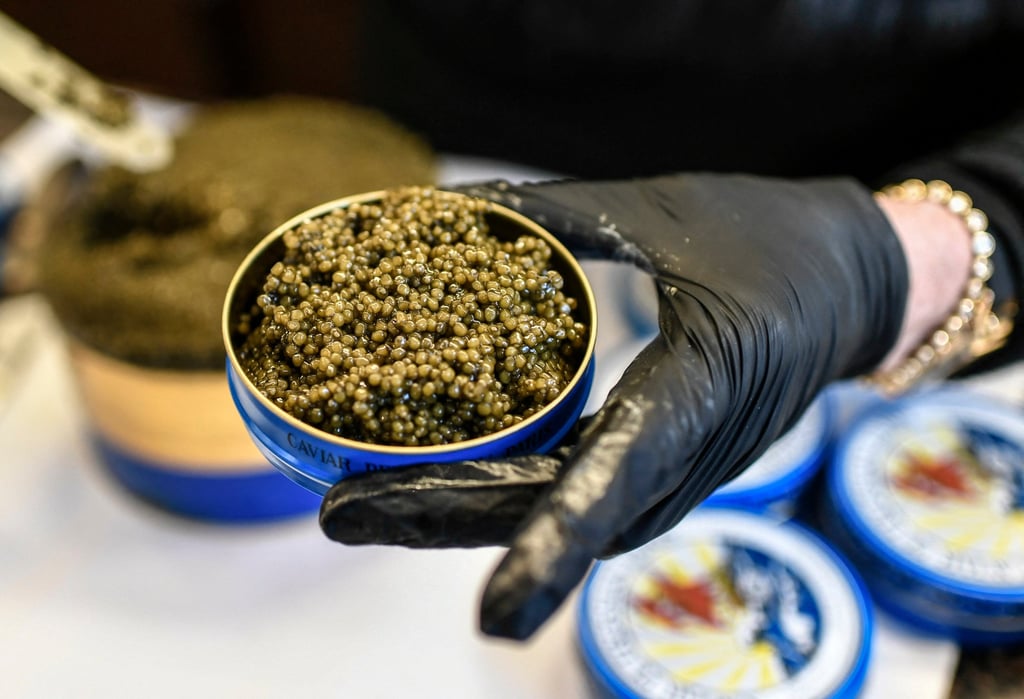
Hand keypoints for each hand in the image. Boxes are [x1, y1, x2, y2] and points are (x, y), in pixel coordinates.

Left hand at [319, 173, 908, 638]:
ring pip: (560, 513)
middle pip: (559, 509)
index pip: (620, 475)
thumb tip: (438, 207)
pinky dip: (503, 494)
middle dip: (447, 520)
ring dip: (464, 516)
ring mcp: (678, 474)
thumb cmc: (771, 242)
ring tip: (367, 504)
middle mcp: (689, 454)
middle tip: (342, 515)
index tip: (493, 614)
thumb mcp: (664, 211)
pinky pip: (575, 494)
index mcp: (704, 384)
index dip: (553, 544)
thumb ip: (555, 212)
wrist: (854, 282)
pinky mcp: (663, 471)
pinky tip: (438, 478)